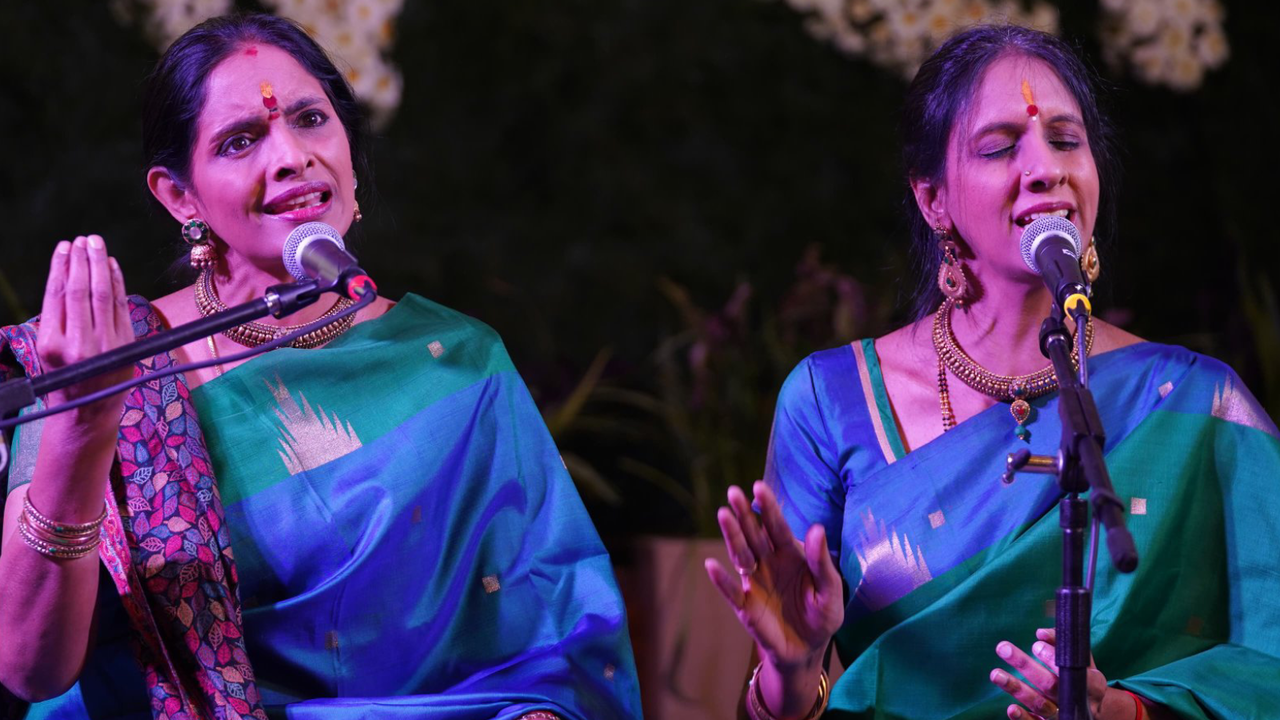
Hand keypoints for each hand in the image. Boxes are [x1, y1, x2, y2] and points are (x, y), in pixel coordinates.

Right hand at [37, 236, 132, 413]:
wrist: (90, 408)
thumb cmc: (64, 374)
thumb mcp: (48, 351)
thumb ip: (55, 318)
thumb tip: (67, 273)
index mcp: (51, 345)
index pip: (57, 295)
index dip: (61, 267)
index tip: (63, 247)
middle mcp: (79, 344)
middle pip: (81, 291)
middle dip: (81, 260)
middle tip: (82, 239)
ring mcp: (106, 345)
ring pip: (103, 295)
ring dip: (100, 265)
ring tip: (95, 244)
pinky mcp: (126, 344)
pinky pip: (121, 305)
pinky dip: (117, 282)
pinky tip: (112, 265)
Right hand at [704, 481, 843, 671]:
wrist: (808, 649)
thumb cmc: (822, 614)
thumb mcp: (830, 589)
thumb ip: (821, 560)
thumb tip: (816, 528)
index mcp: (790, 554)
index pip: (777, 526)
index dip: (768, 507)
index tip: (758, 487)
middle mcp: (768, 562)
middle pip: (754, 534)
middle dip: (744, 514)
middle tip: (733, 492)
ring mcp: (755, 582)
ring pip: (740, 554)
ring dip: (732, 536)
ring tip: (723, 515)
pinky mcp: (745, 606)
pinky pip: (732, 591)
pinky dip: (722, 579)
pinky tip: (712, 565)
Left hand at [991, 628, 1116, 719]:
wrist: (1090, 712)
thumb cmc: (1082, 679)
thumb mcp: (1081, 662)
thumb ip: (1062, 644)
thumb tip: (1041, 633)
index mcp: (1092, 684)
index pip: (1072, 670)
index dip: (1053, 658)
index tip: (1035, 645)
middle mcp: (1078, 702)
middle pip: (1051, 685)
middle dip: (1026, 666)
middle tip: (1004, 648)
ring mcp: (1064, 717)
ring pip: (1040, 705)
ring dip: (1017, 689)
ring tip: (996, 674)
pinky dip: (1024, 718)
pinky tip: (1011, 709)